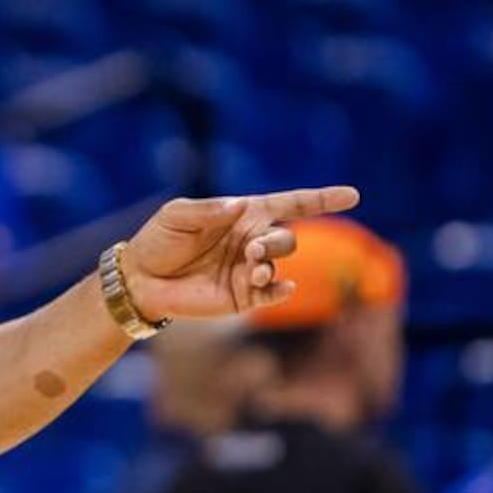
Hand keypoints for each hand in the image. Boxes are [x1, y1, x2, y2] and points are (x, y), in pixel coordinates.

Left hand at [120, 187, 361, 324]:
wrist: (140, 279)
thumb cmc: (159, 240)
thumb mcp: (177, 215)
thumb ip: (209, 209)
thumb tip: (241, 205)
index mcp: (243, 215)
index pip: (291, 204)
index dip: (322, 199)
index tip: (352, 195)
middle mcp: (252, 241)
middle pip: (287, 237)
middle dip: (276, 242)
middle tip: (250, 250)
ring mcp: (249, 270)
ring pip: (279, 263)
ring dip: (270, 264)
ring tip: (251, 268)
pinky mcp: (243, 297)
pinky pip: (272, 294)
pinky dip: (279, 290)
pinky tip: (279, 287)